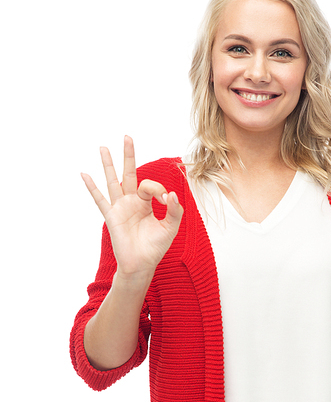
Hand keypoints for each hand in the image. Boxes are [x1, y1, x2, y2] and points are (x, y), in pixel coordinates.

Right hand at [81, 136, 182, 279]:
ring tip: (103, 147)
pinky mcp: (111, 217)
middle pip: (129, 173)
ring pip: (113, 181)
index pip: (150, 185)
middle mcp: (131, 202)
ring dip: (108, 165)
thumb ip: (174, 211)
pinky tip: (85, 174)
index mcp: (146, 202)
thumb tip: (172, 194)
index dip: (159, 189)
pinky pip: (100, 200)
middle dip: (129, 155)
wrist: (141, 265)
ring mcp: (119, 208)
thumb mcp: (170, 228)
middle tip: (127, 136)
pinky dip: (92, 187)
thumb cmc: (155, 247)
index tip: (166, 199)